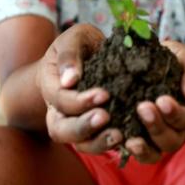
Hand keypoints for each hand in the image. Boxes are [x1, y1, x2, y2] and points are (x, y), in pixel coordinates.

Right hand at [37, 24, 122, 153]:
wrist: (93, 57)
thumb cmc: (82, 46)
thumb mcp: (75, 39)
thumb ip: (70, 54)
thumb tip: (69, 80)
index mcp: (51, 88)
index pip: (60, 101)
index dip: (80, 101)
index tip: (104, 94)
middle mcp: (60, 113)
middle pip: (62, 131)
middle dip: (84, 126)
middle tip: (106, 117)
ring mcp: (78, 126)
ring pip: (81, 145)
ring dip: (99, 143)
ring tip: (120, 136)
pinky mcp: (99, 132)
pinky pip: (102, 146)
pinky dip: (116, 146)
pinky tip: (133, 140)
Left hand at [127, 41, 184, 163]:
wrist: (151, 66)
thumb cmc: (171, 62)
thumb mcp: (184, 59)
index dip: (176, 113)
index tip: (162, 100)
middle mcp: (174, 130)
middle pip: (171, 141)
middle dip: (158, 127)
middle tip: (143, 108)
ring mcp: (153, 138)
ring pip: (154, 154)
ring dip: (143, 149)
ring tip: (131, 140)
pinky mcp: (133, 138)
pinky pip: (132, 153)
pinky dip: (126, 151)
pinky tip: (117, 139)